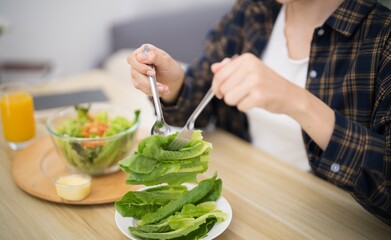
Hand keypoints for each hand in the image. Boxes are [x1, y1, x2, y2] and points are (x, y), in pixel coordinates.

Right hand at [127, 44, 184, 102]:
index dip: (140, 67)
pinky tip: (162, 90)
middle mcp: (138, 62)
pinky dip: (152, 91)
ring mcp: (138, 73)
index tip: (152, 72)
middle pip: (134, 72)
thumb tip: (140, 56)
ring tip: (165, 88)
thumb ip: (154, 57)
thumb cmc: (171, 68)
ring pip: (137, 82)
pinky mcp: (139, 82)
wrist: (174, 80)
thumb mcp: (166, 61)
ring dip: (152, 88)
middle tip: (159, 85)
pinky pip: (142, 89)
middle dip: (147, 81)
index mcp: (144, 52)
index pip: (132, 58)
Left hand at [211, 53, 334, 149]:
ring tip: (247, 97)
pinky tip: (255, 102)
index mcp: (247, 59)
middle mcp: (251, 68)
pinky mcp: (259, 96)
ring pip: (229, 98)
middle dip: (227, 95)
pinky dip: (245, 107)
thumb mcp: (250, 70)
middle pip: (223, 87)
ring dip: (236, 102)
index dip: (216, 86)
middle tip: (239, 95)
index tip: (219, 91)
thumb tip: (213, 68)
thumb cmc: (267, 83)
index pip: (220, 74)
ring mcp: (255, 82)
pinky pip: (240, 106)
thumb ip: (230, 68)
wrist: (289, 95)